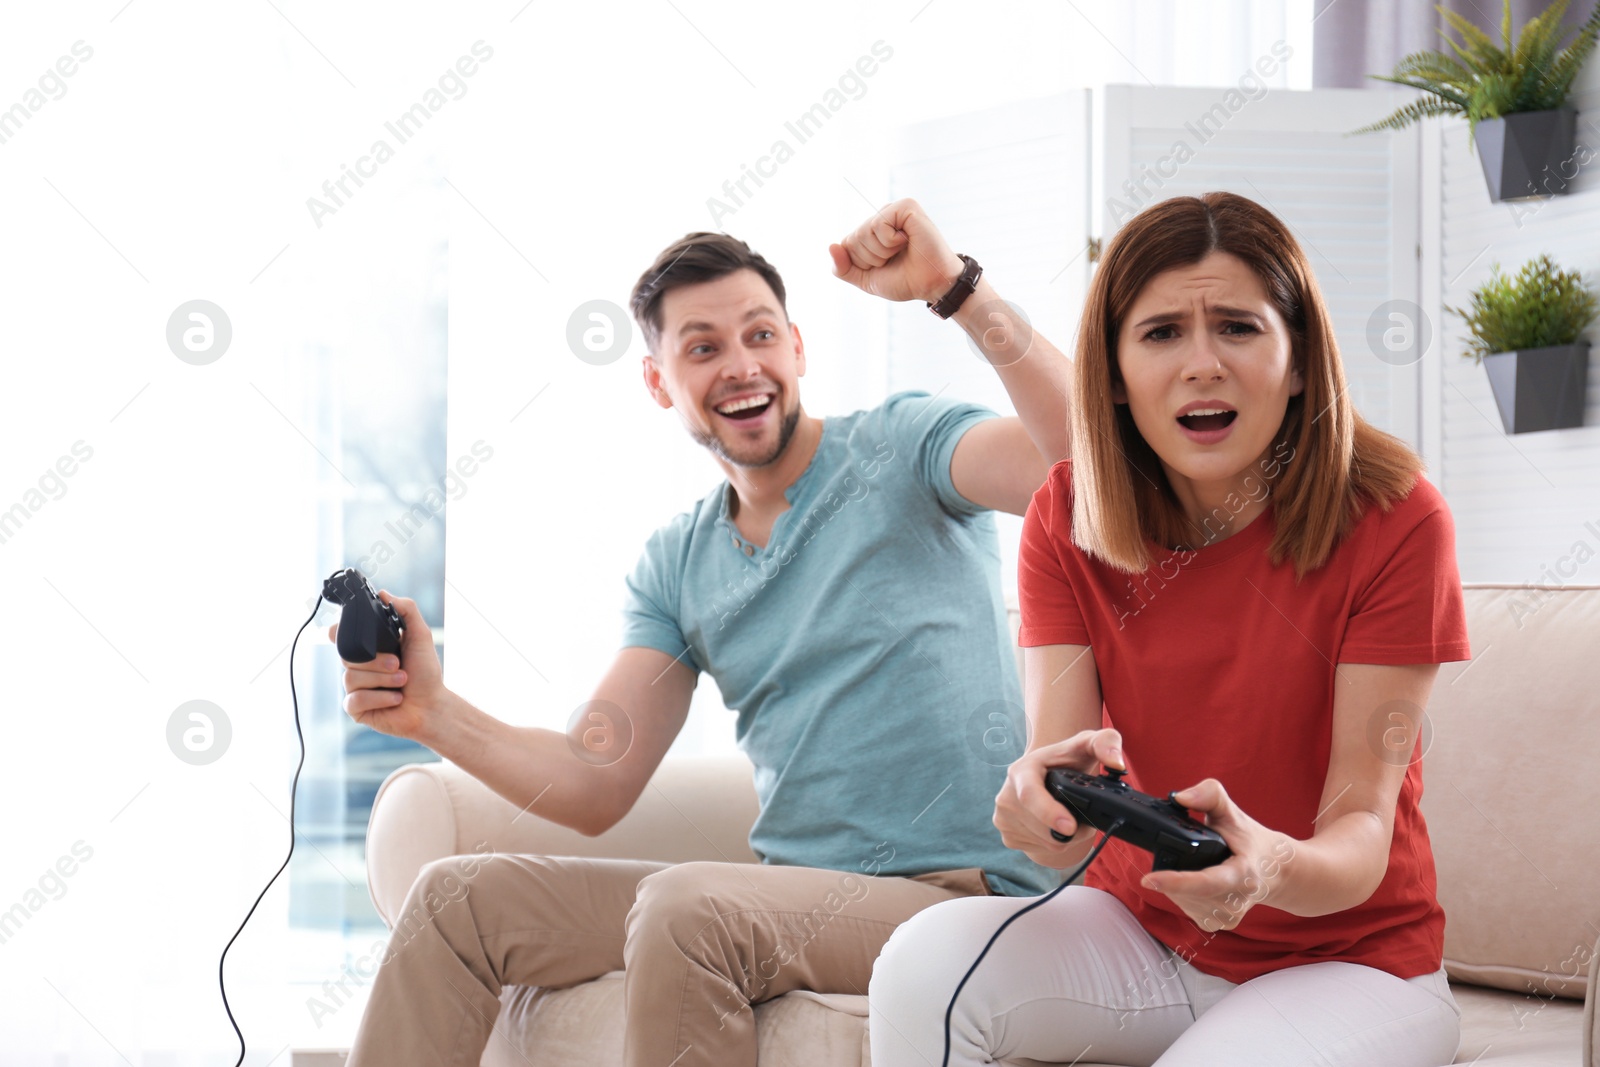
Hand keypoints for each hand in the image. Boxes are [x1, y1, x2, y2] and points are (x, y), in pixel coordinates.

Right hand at [328, 591, 445, 740]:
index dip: (338, 633)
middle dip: (376, 661)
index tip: (342, 632)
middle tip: (398, 664)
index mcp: (370, 649)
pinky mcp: (356, 709)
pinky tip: (395, 699)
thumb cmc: (426, 673)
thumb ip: (407, 611)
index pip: (341, 636)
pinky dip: (379, 698)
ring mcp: (355, 688)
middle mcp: (359, 667)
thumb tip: (385, 593)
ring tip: (402, 681)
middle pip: (347, 656)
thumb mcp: (420, 636)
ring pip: (350, 678)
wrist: (432, 705)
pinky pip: (354, 699)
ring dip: (382, 680)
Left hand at [828, 198, 965, 304]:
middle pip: (853, 238)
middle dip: (871, 258)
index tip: (884, 266)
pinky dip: (891, 241)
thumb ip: (843, 268)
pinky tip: (908, 241)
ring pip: (864, 231)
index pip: (846, 245)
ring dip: (882, 251)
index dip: (862, 263)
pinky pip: (879, 225)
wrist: (931, 284)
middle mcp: (880, 217)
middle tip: (895, 258)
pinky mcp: (905, 206)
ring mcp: (893, 210)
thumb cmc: (904, 280)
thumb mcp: (866, 279)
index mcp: (870, 231)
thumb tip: (830, 246)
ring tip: (903, 250)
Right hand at [993, 728, 1126, 868]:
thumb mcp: (1086, 744)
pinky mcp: (1007, 835)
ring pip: (1046, 842)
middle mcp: (1006, 794)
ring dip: (1066, 837)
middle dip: (1073, 830)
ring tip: (1070, 818)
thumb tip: (1116, 762)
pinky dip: (1054, 842)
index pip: (1029, 795)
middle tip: (1086, 817)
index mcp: (1021, 770)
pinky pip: (1040, 849)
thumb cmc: (1068, 760)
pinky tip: (1054, 825)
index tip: (1070, 826)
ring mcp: (1003, 817)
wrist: (1045, 773)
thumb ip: (1106, 742)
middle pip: (1044, 827)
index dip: (1049, 813)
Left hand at [1137, 779, 1296, 931]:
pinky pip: (1187, 909)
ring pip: (1181, 901)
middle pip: (1185, 891)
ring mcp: (1229, 917)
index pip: (1205, 882)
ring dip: (1175, 884)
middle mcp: (1236, 902)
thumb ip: (1209, 796)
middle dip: (1171, 872)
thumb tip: (1179, 797)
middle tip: (1178, 853)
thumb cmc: (1252, 841)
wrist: (1276, 870)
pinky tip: (1193, 882)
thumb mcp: (1233, 813)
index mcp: (1242, 874)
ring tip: (1193, 866)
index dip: (1175, 882)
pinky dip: (1182, 894)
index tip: (1148, 879)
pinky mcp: (1221, 924)